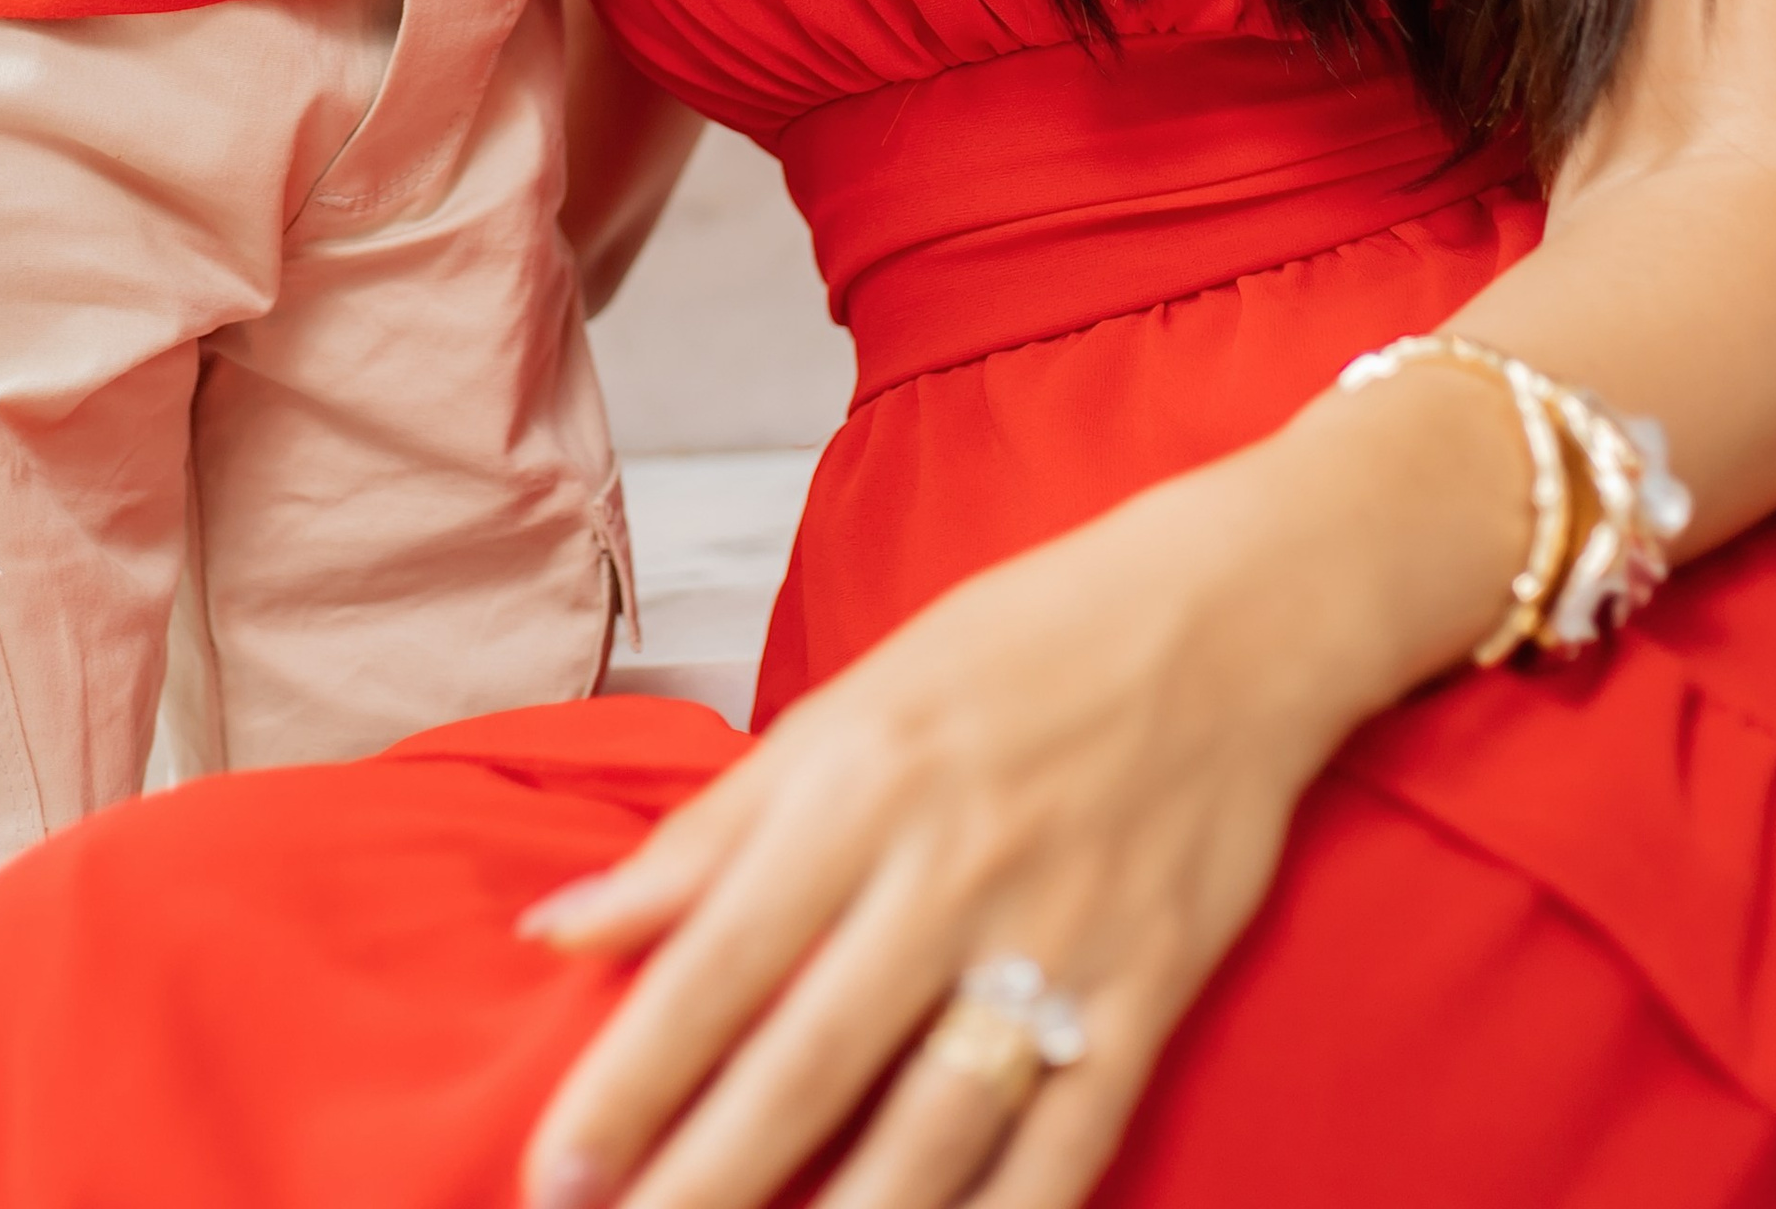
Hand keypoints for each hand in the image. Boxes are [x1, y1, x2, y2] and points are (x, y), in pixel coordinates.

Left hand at [517, 460, 1367, 1208]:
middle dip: (705, 1180)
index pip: (718, 957)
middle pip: (810, 1060)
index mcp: (860, 785)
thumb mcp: (844, 707)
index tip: (555, 1171)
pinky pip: (1063, 1147)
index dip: (631, 1076)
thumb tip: (567, 926)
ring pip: (934, 1128)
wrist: (1220, 622)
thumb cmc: (1011, 653)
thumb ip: (709, 831)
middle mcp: (949, 869)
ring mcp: (1057, 941)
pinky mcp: (1146, 994)